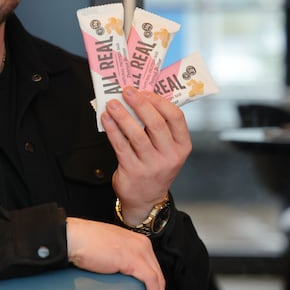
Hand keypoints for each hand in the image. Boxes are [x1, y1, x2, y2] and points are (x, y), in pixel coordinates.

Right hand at [66, 217, 164, 289]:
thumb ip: (117, 259)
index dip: (155, 289)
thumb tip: (118, 277)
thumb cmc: (83, 242)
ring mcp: (139, 251)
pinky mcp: (133, 259)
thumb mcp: (108, 250)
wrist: (73, 237)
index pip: (153, 269)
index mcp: (136, 241)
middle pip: (158, 276)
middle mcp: (142, 244)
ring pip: (158, 281)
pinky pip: (151, 281)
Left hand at [101, 86, 190, 223]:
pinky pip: (120, 146)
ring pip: (136, 134)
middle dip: (140, 104)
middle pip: (156, 124)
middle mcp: (171, 156)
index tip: (145, 91)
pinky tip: (106, 119)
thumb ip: (159, 127)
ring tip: (112, 103)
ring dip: (122, 116)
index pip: (176, 118)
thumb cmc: (155, 165)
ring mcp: (152, 165)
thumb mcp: (166, 149)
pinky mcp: (133, 171)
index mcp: (182, 146)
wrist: (145, 198)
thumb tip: (140, 97)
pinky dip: (112, 130)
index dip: (159, 101)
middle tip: (126, 91)